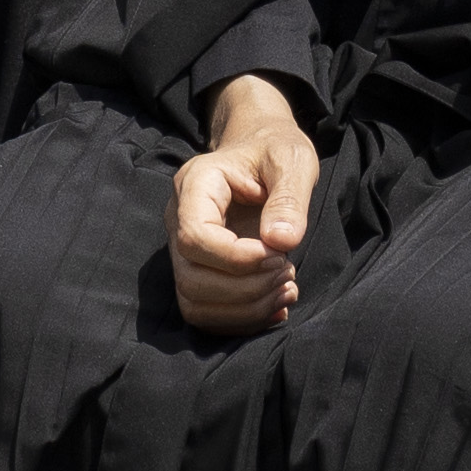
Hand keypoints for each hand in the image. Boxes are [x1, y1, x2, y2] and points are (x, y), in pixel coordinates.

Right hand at [170, 74, 319, 335]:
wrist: (261, 153)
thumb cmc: (275, 151)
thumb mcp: (292, 160)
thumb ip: (289, 197)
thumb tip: (281, 241)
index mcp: (195, 185)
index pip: (193, 237)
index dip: (236, 258)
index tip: (278, 254)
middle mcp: (178, 218)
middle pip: (191, 278)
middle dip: (246, 288)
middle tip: (288, 271)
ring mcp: (183, 249)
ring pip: (195, 301)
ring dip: (245, 308)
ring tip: (286, 288)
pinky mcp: (197, 271)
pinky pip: (206, 312)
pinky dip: (243, 319)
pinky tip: (276, 304)